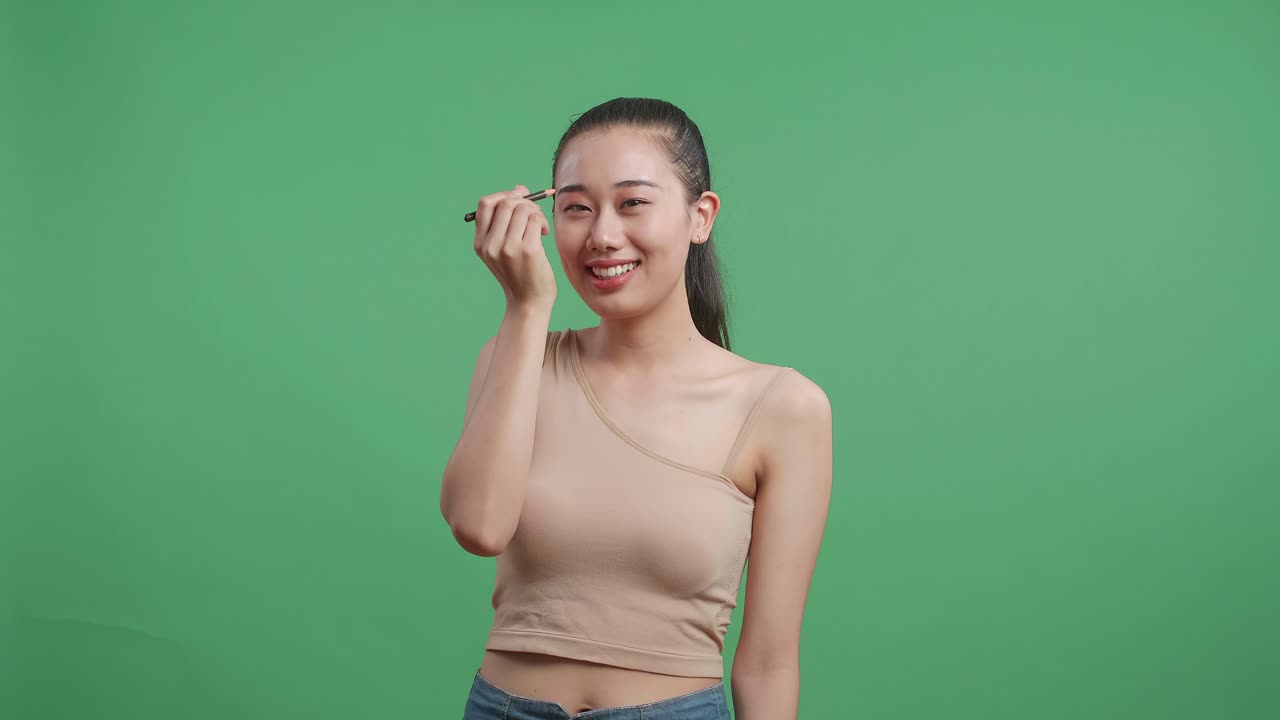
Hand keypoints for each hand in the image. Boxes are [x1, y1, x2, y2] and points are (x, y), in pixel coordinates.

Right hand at [471, 184, 556, 311]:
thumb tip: (519, 189)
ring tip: (539, 226)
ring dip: (535, 212)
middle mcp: (490, 245)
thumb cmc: (521, 274)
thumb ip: (508, 221)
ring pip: (522, 208)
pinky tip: (544, 233)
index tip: (519, 199)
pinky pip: (535, 219)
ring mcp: (507, 248)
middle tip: (534, 213)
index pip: (485, 204)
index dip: (503, 195)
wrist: (529, 303)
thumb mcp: (505, 249)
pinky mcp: (527, 251)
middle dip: (523, 201)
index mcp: (480, 243)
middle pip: (505, 203)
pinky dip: (542, 220)